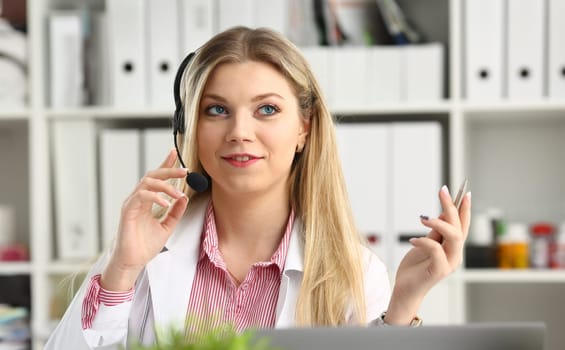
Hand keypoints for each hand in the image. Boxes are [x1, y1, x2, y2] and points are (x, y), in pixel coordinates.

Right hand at [101, 149, 188, 290]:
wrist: (133, 262)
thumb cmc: (145, 246)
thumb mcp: (167, 226)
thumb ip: (175, 212)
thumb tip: (185, 198)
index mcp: (146, 201)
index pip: (156, 178)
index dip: (165, 165)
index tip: (174, 153)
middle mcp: (138, 199)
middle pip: (152, 176)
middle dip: (169, 170)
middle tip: (184, 171)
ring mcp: (131, 204)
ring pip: (147, 183)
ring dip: (165, 186)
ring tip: (178, 193)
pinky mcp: (127, 211)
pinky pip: (141, 197)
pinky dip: (155, 197)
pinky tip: (166, 203)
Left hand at [385, 185, 470, 324]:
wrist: (406, 290)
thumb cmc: (415, 268)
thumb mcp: (424, 244)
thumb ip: (435, 232)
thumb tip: (442, 213)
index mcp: (453, 247)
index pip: (463, 225)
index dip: (465, 208)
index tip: (465, 192)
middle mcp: (455, 254)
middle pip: (459, 227)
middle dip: (452, 206)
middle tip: (442, 190)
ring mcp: (449, 263)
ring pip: (453, 237)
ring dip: (439, 223)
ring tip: (423, 218)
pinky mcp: (439, 271)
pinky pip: (436, 250)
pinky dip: (424, 241)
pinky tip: (412, 240)